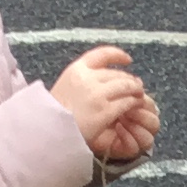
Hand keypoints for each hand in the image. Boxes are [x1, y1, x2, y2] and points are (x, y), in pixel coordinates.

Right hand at [50, 46, 157, 160]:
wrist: (47, 132)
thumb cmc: (53, 115)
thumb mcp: (63, 89)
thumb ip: (80, 82)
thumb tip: (102, 82)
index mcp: (76, 70)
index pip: (101, 54)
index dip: (117, 55)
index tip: (128, 60)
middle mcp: (87, 78)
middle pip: (116, 74)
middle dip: (129, 80)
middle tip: (137, 87)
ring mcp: (96, 94)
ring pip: (125, 86)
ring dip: (135, 92)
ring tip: (139, 97)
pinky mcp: (104, 111)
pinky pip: (126, 103)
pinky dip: (133, 104)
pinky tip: (134, 108)